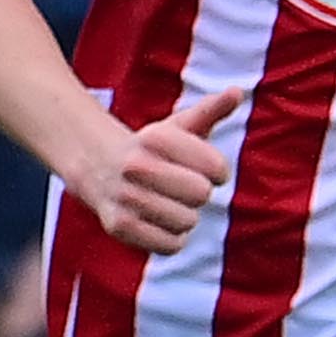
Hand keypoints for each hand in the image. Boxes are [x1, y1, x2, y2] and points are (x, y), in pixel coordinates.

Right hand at [65, 84, 243, 258]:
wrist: (97, 167)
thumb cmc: (152, 148)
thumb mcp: (179, 126)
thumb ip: (211, 110)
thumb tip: (237, 91)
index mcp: (157, 137)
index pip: (216, 168)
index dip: (218, 172)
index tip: (204, 169)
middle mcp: (137, 165)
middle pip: (201, 195)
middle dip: (198, 193)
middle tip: (180, 187)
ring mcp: (125, 197)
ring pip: (187, 222)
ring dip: (185, 217)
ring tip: (167, 203)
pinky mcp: (118, 227)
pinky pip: (171, 245)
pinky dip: (172, 238)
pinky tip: (159, 221)